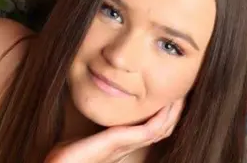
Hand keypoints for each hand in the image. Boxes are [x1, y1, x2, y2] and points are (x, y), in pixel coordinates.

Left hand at [45, 99, 183, 162]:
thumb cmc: (65, 155)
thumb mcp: (81, 135)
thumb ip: (91, 127)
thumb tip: (88, 113)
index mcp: (120, 143)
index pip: (149, 128)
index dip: (162, 113)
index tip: (167, 95)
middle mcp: (126, 146)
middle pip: (161, 128)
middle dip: (173, 111)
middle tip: (181, 91)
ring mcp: (125, 145)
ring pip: (160, 129)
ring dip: (172, 112)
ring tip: (180, 94)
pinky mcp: (119, 142)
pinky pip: (150, 129)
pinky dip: (162, 117)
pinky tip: (167, 104)